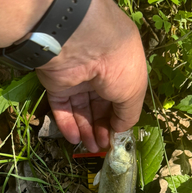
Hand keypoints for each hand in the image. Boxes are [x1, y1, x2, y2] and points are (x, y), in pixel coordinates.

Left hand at [36, 0, 147, 151]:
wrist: (84, 44)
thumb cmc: (118, 65)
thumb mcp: (134, 92)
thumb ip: (129, 115)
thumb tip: (120, 131)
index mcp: (122, 69)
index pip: (120, 98)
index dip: (118, 119)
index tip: (116, 138)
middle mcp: (99, 72)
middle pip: (99, 106)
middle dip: (101, 128)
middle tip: (101, 147)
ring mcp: (77, 78)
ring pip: (81, 109)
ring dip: (86, 130)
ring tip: (90, 148)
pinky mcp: (57, 83)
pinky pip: (62, 106)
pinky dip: (67, 123)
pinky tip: (74, 139)